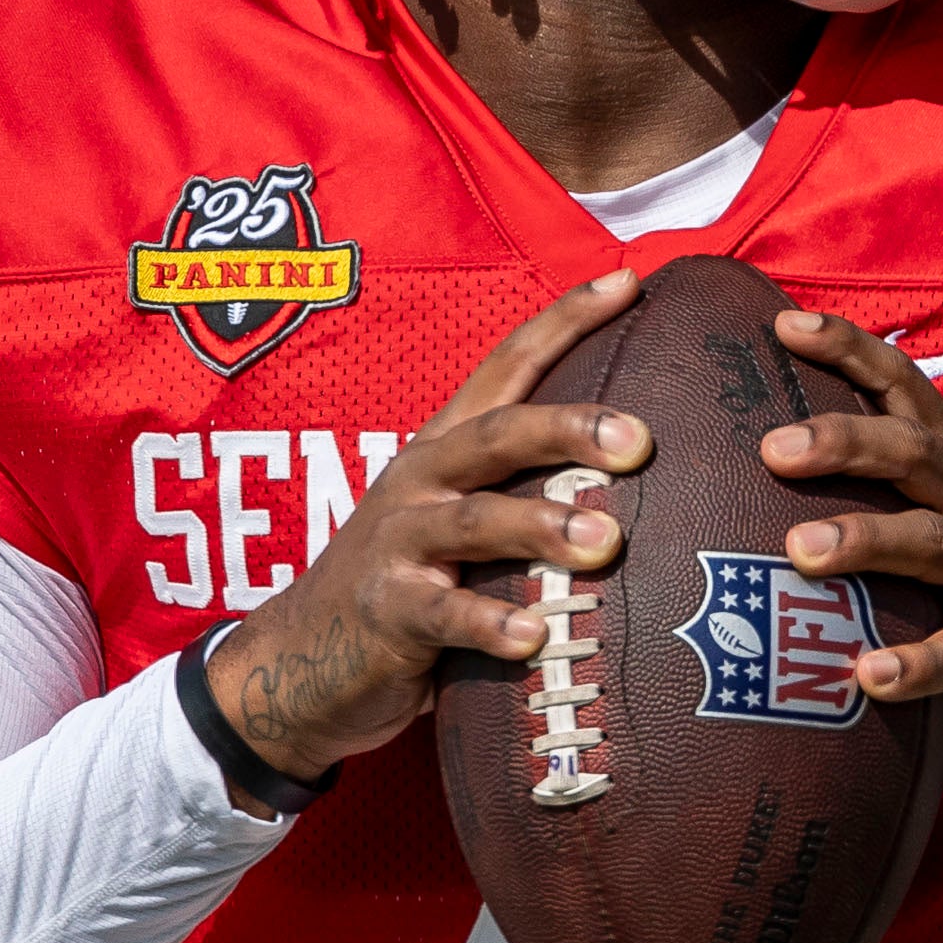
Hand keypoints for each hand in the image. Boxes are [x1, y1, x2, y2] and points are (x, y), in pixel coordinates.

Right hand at [208, 271, 650, 792]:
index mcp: (446, 447)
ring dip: (540, 525)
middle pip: (496, 435)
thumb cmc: (410, 583)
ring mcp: (399, 543)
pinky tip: (536, 636)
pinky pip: (444, 615)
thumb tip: (640, 478)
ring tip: (604, 541)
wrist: (302, 660)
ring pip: (474, 521)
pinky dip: (490, 624)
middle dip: (567, 428)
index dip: (564, 321)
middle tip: (638, 439)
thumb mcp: (462, 523)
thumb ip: (528, 494)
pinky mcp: (388, 611)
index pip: (507, 367)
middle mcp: (421, 480)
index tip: (628, 282)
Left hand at [759, 310, 942, 813]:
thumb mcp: (937, 531)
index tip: (784, 324)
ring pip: (936, 546)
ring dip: (868, 541)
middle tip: (773, 449)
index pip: (906, 393)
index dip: (851, 352)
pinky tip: (867, 676)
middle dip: (848, 443)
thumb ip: (874, 497)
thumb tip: (751, 463)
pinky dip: (916, 665)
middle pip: (919, 457)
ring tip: (800, 551)